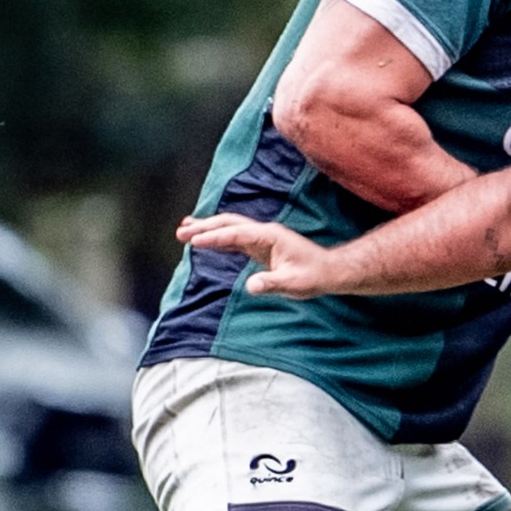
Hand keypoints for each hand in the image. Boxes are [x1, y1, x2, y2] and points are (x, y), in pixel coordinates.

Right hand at [178, 214, 339, 298]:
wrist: (329, 272)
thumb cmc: (313, 277)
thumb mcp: (294, 285)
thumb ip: (271, 284)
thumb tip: (252, 287)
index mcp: (270, 237)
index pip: (236, 234)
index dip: (215, 237)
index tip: (194, 241)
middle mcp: (265, 233)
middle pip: (229, 223)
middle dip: (205, 227)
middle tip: (181, 233)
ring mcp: (263, 238)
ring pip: (230, 228)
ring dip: (208, 228)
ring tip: (184, 230)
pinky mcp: (262, 246)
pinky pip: (235, 238)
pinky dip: (218, 238)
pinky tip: (204, 240)